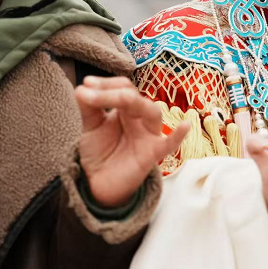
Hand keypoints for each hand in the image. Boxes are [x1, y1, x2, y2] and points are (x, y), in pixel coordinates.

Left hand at [76, 76, 189, 207]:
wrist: (98, 184)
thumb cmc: (100, 152)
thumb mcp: (91, 126)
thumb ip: (88, 107)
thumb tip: (82, 87)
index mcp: (127, 110)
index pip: (124, 88)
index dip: (106, 84)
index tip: (86, 84)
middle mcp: (141, 119)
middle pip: (135, 97)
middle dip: (112, 93)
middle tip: (88, 94)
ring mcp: (148, 135)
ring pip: (152, 112)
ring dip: (134, 103)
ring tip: (115, 100)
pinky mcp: (153, 154)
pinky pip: (170, 144)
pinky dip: (178, 136)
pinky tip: (185, 125)